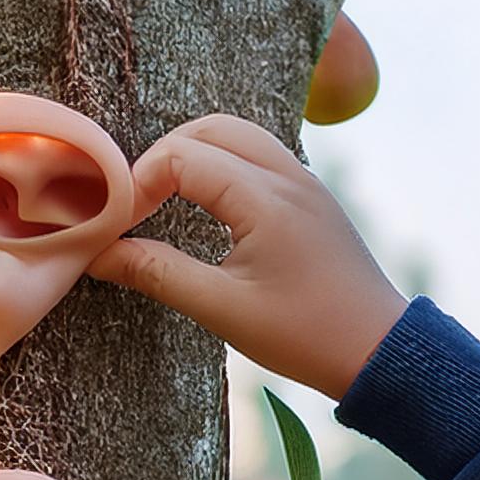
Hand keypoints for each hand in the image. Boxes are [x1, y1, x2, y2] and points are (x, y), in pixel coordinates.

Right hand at [87, 115, 408, 398]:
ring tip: (164, 200)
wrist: (380, 351)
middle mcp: (288, 176)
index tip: (119, 225)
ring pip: (238, 135)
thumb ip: (157, 273)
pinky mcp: (312, 196)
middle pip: (210, 128)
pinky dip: (224, 164)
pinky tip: (206, 206)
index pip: (181, 157)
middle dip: (163, 156)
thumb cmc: (305, 334)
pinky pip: (259, 155)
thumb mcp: (223, 309)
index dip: (138, 183)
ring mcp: (304, 182)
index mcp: (266, 199)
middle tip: (138, 204)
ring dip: (194, 155)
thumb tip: (98, 253)